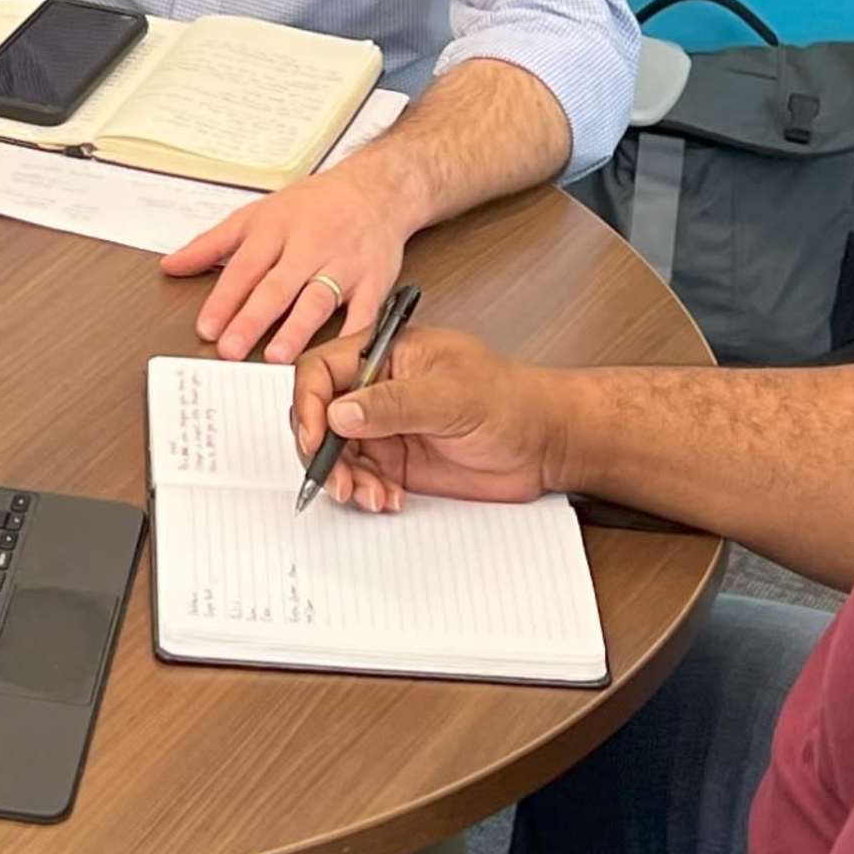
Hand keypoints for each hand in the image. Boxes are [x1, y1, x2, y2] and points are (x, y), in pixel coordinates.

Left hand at [161, 160, 413, 365]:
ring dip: (298, 329)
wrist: (375, 189)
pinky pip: (365, 311)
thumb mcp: (256, 214)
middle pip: (277, 286)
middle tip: (231, 349)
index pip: (244, 268)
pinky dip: (355, 334)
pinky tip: (339, 354)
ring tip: (278, 355)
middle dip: (252, 319)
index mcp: (276, 229)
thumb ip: (211, 244)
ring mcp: (343, 265)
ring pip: (318, 299)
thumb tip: (171, 265)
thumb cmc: (313, 205)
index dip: (224, 299)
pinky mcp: (373, 281)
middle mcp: (308, 247)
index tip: (206, 328)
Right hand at [282, 322, 561, 514]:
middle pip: (319, 415)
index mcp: (385, 353)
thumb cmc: (512, 401)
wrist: (546, 443)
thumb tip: (339, 412)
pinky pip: (360, 477)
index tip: (315, 437)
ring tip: (370, 496)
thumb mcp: (452, 396)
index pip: (322, 369)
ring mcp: (384, 427)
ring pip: (335, 453)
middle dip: (322, 452)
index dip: (308, 402)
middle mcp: (377, 388)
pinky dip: (365, 493)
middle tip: (339, 481)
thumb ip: (394, 403)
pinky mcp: (396, 461)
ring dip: (344, 479)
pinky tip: (388, 500)